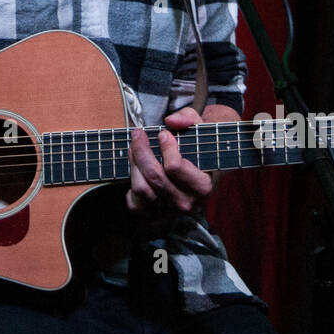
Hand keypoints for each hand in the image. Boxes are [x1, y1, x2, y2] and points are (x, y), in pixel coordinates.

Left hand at [126, 103, 240, 214]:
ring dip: (133, 163)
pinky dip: (131, 182)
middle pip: (154, 175)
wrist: (197, 173)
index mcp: (202, 186)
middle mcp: (186, 203)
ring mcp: (167, 211)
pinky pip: (133, 200)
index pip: (174, 167)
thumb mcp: (200, 128)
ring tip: (134, 147)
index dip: (165, 146)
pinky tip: (136, 167)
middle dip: (141, 150)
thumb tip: (171, 120)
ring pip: (141, 187)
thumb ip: (189, 119)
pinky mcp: (151, 215)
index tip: (162, 133)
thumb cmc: (197, 148)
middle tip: (138, 134)